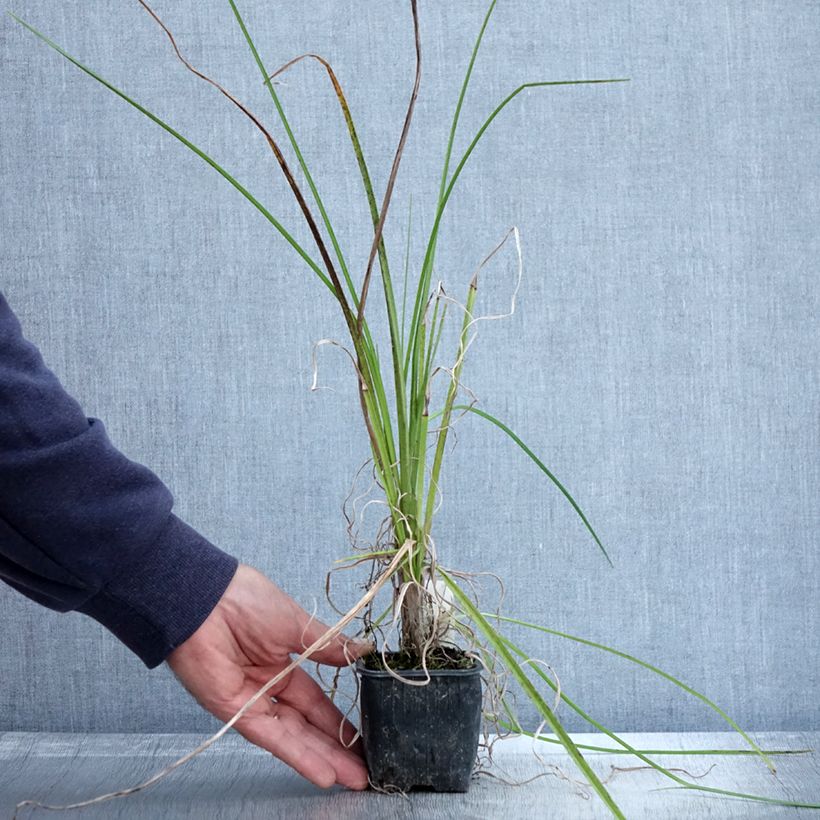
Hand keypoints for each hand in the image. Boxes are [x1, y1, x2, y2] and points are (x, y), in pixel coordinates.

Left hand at [168, 563, 370, 789]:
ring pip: (294, 736)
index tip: (363, 735)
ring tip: (353, 778)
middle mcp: (268, 686)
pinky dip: (297, 755)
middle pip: (307, 724)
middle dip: (336, 747)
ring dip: (323, 758)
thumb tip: (362, 651)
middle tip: (364, 769)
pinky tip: (322, 772)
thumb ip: (329, 645)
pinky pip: (272, 737)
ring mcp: (252, 702)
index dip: (337, 719)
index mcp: (282, 661)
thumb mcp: (297, 623)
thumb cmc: (246, 600)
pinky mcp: (236, 712)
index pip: (315, 700)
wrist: (205, 600)